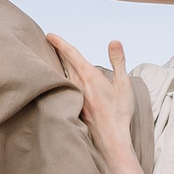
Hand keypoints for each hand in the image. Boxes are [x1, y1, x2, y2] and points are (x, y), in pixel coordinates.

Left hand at [46, 35, 135, 162]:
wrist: (111, 138)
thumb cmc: (120, 111)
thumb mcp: (124, 83)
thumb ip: (118, 61)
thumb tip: (114, 41)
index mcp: (89, 76)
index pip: (71, 54)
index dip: (60, 43)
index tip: (50, 35)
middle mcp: (78, 85)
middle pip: (64, 63)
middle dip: (58, 52)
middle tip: (50, 43)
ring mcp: (74, 96)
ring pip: (64, 76)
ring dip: (59, 66)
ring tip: (55, 59)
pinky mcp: (74, 106)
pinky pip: (66, 89)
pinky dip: (63, 81)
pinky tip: (63, 82)